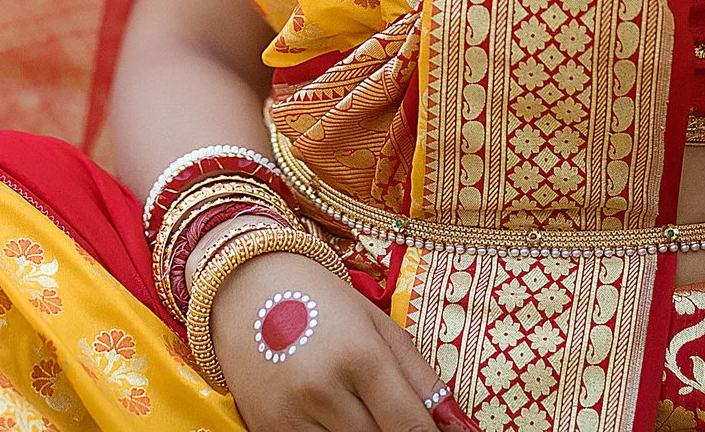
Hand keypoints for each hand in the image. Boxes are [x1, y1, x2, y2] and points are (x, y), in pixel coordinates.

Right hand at [211, 250, 457, 431]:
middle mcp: (323, 390)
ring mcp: (290, 415)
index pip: (411, 428)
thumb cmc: (322, 301)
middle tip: (392, 414)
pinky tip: (334, 419)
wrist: (245, 286)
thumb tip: (458, 427)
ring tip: (362, 411)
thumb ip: (423, 380)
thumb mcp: (379, 327)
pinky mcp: (267, 430)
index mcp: (360, 356)